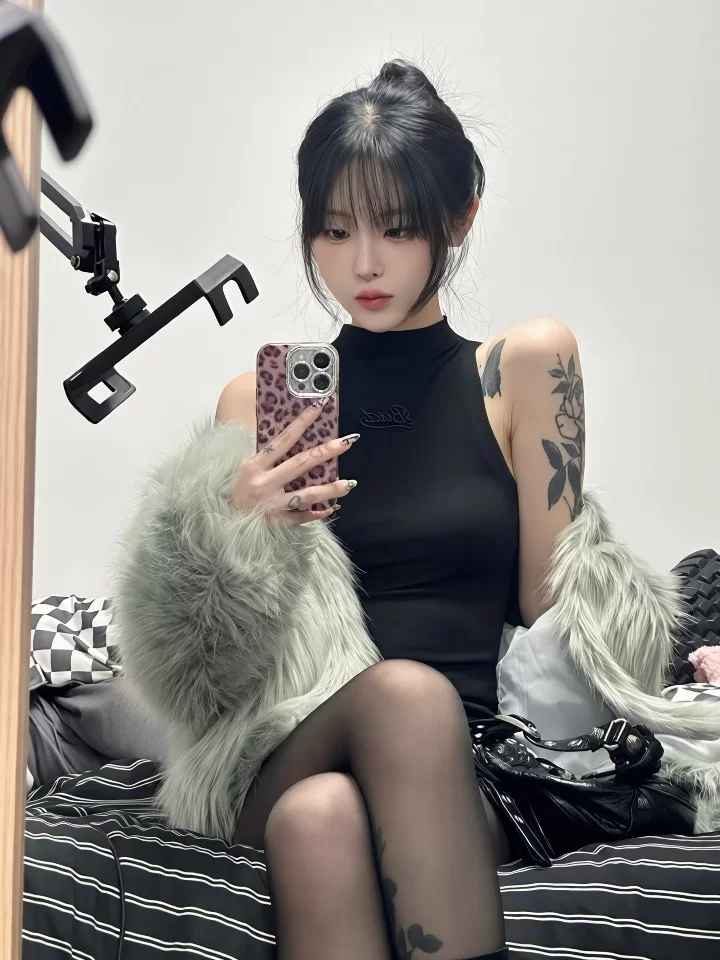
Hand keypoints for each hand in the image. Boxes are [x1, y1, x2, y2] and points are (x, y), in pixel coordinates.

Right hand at [230, 401, 357, 523]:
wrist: (217, 524)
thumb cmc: (231, 493)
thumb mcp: (243, 470)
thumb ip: (264, 458)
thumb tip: (288, 441)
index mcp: (254, 466)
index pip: (283, 439)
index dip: (302, 422)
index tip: (319, 407)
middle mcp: (264, 483)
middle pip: (302, 463)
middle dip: (327, 451)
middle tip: (348, 441)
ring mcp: (272, 505)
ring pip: (308, 494)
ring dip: (331, 488)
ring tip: (350, 483)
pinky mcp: (277, 523)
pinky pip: (302, 517)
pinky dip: (316, 513)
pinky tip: (331, 507)